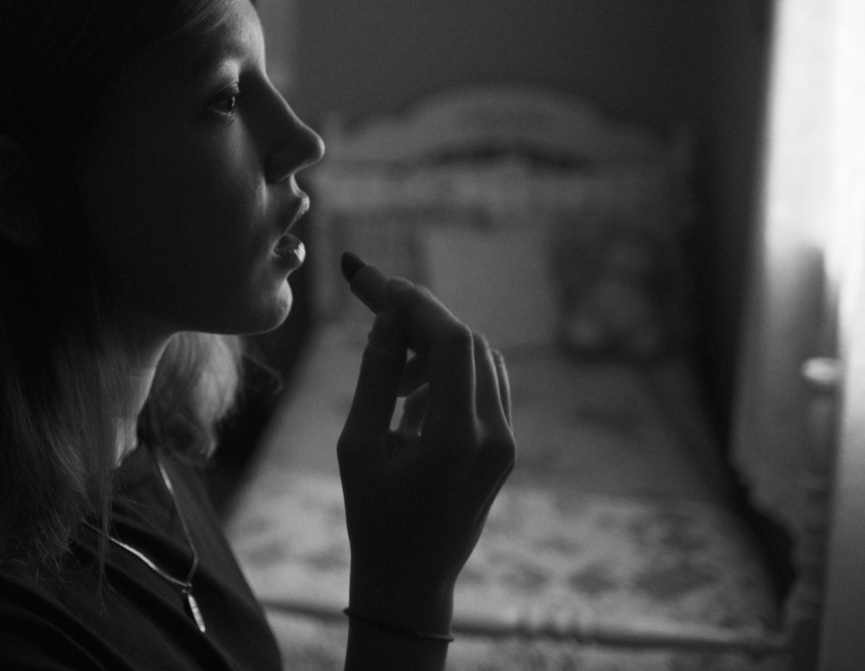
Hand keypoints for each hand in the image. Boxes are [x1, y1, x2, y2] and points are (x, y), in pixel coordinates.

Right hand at [335, 267, 515, 635]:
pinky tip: (411, 396)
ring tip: (392, 374)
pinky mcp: (505, 448)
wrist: (411, 582)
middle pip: (468, 343)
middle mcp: (494, 436)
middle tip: (375, 307)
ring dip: (436, 346)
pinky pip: (486, 386)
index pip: (450, 341)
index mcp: (457, 438)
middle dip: (422, 318)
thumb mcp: (358, 446)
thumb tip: (388, 317)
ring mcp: (506, 443)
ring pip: (481, 360)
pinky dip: (451, 372)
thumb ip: (376, 376)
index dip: (415, 303)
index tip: (375, 281)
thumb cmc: (374, 518)